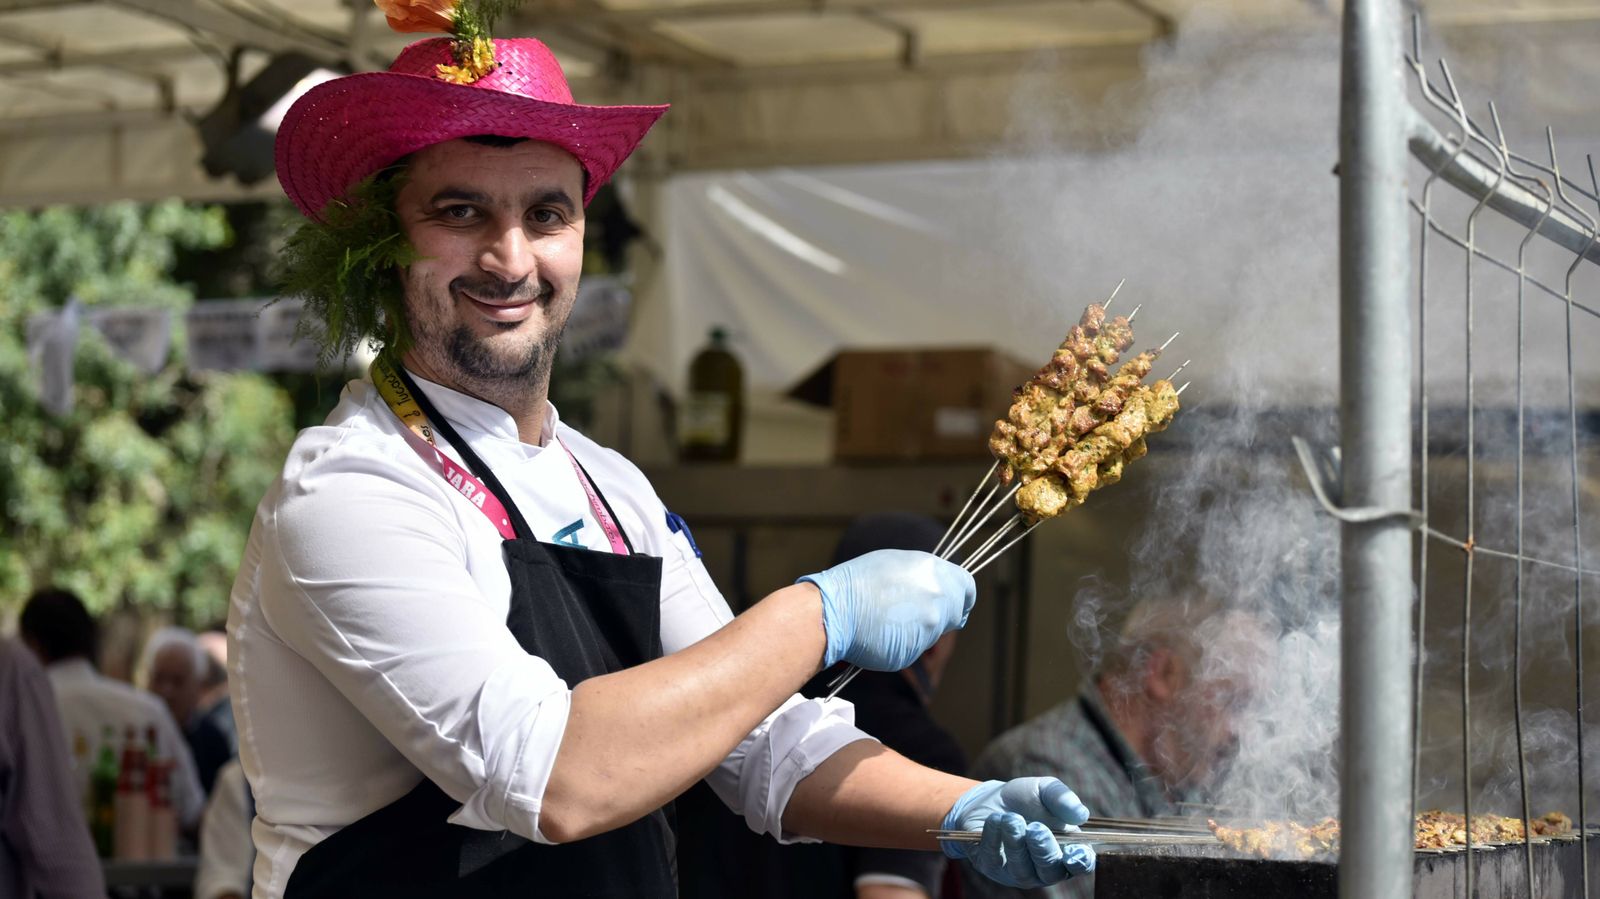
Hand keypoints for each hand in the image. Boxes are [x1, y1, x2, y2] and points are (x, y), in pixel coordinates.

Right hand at [798, 549, 975, 670]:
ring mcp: (927, 625)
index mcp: (934, 571)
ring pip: (936, 631)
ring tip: (890, 619)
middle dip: (943, 614)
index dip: (962, 596)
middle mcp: (937, 597)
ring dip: (920, 628)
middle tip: (916, 614)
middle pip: (956, 612)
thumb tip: (938, 583)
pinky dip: (905, 642)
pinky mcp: (914, 649)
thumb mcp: (896, 563)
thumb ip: (924, 575)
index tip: (956, 601)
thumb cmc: (857, 584)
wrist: (833, 610)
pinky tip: (884, 633)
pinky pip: (917, 647)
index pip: (967, 587)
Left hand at [939, 778, 1094, 887]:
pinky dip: (994, 838)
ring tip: (1011, 818)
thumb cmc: (1026, 799)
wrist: (989, 798)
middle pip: (1050, 871)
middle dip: (1043, 849)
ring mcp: (1018, 872)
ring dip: (1016, 842)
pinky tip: (995, 819)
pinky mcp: (992, 868)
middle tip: (1036, 828)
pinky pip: (993, 860)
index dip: (1081, 861)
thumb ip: (1063, 799)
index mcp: (1067, 850)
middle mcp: (1045, 869)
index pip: (1081, 865)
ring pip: (1021, 870)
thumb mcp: (1045, 790)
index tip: (1074, 850)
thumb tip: (1081, 814)